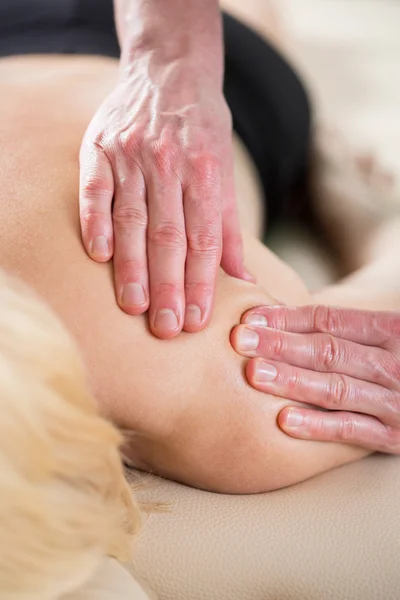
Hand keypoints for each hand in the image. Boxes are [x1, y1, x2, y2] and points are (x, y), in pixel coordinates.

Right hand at [79, 55, 251, 338]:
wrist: (170, 72)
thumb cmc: (202, 132)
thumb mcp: (224, 173)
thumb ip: (229, 227)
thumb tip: (243, 279)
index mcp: (205, 173)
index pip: (203, 240)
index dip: (201, 284)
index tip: (197, 321)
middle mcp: (169, 164)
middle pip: (168, 237)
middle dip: (168, 287)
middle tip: (167, 329)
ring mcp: (131, 155)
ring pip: (132, 220)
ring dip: (132, 267)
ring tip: (133, 307)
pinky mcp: (100, 147)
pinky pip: (95, 190)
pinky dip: (96, 223)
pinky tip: (100, 257)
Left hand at [231, 305, 399, 452]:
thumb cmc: (388, 360)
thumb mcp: (375, 337)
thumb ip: (334, 328)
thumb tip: (268, 316)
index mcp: (390, 330)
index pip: (331, 320)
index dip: (288, 318)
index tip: (250, 318)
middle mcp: (395, 364)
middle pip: (330, 351)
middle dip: (282, 345)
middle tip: (240, 341)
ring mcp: (395, 402)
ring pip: (338, 389)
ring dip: (294, 381)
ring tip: (255, 374)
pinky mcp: (393, 437)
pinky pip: (352, 431)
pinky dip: (318, 426)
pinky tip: (284, 420)